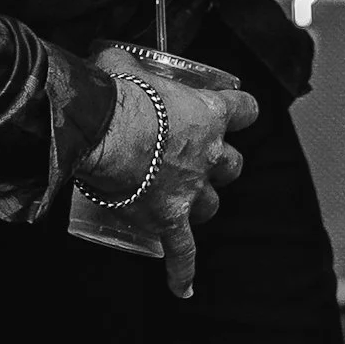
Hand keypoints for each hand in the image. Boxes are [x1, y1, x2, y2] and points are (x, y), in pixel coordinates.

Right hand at [78, 47, 258, 298]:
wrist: (98, 128)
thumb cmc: (113, 92)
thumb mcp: (126, 63)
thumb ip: (131, 63)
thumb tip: (112, 57)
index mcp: (209, 113)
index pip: (247, 110)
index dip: (240, 110)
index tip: (231, 110)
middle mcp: (209, 153)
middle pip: (233, 165)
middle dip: (220, 163)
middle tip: (197, 157)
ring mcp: (191, 189)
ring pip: (212, 204)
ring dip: (202, 202)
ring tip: (182, 201)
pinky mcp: (169, 219)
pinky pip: (182, 253)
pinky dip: (182, 271)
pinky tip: (183, 286)